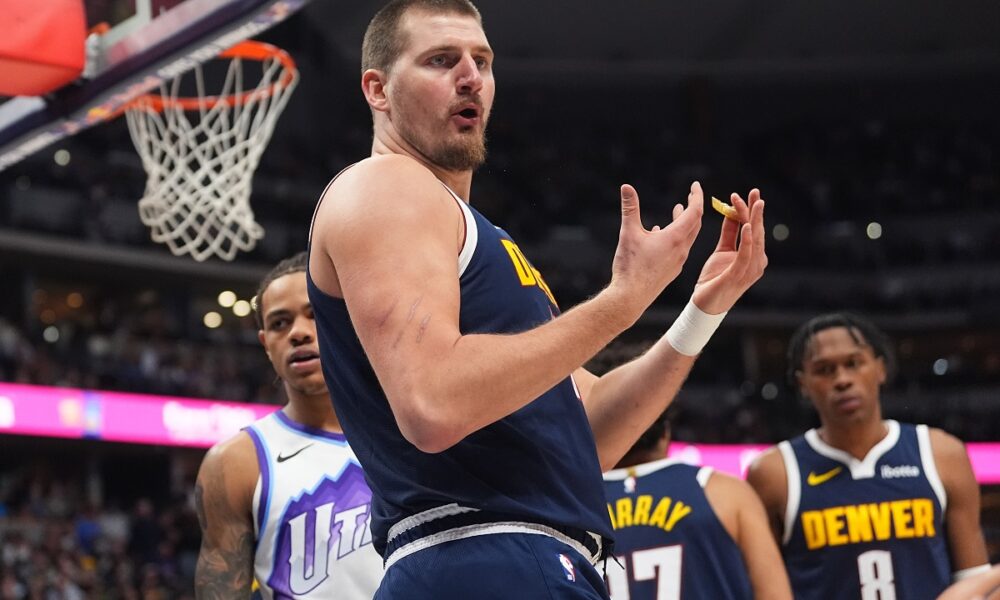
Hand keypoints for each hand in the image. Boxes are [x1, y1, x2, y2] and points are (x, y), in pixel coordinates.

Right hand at [609, 181, 702, 321]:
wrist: (631, 298)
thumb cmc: (630, 266)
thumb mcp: (628, 233)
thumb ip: (630, 208)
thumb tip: (626, 187)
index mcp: (675, 238)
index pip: (694, 212)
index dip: (696, 197)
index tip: (695, 186)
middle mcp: (681, 249)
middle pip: (694, 224)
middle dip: (693, 207)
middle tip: (691, 195)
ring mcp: (678, 262)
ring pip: (687, 237)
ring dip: (684, 222)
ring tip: (677, 210)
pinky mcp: (671, 271)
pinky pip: (679, 249)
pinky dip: (675, 236)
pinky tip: (659, 234)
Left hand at [691, 188, 766, 313]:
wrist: (704, 304)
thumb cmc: (714, 279)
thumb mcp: (722, 251)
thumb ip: (729, 233)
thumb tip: (731, 212)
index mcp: (753, 255)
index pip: (754, 228)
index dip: (751, 210)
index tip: (749, 192)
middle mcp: (756, 262)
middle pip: (758, 232)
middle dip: (756, 211)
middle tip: (755, 192)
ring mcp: (749, 270)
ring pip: (755, 241)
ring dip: (754, 220)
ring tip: (754, 204)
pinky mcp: (738, 276)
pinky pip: (745, 255)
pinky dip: (748, 240)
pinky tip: (747, 226)